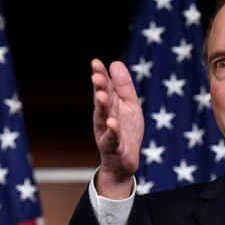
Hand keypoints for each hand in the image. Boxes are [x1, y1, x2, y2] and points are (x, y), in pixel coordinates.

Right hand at [91, 59, 143, 198]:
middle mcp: (104, 117)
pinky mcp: (114, 147)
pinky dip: (112, 131)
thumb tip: (115, 62)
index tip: (96, 62)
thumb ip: (123, 86)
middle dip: (99, 89)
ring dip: (102, 107)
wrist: (123, 161)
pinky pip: (112, 139)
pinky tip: (112, 123)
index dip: (100, 75)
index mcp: (109, 105)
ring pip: (104, 118)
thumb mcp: (129, 105)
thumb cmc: (126, 131)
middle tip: (96, 76)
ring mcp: (107, 132)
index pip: (104, 88)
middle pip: (102, 101)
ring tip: (101, 96)